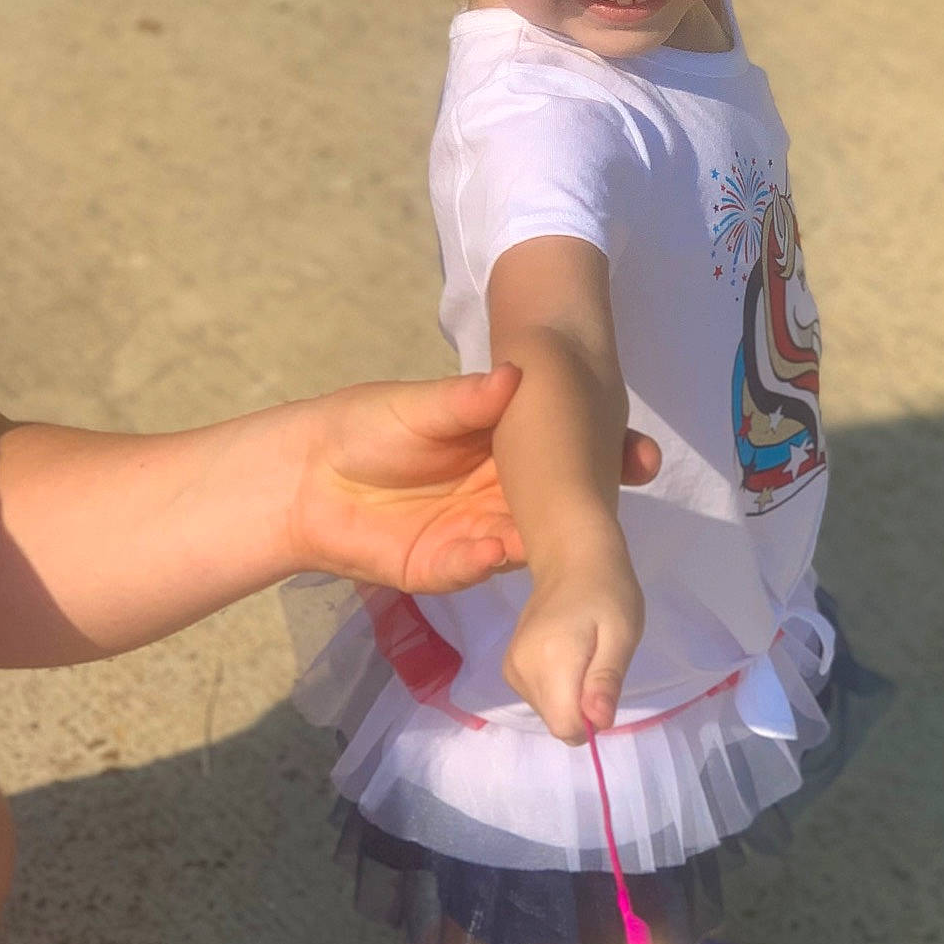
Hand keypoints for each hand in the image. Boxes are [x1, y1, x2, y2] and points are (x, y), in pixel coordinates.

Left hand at [287, 368, 659, 594]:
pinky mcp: (445, 567)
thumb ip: (466, 399)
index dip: (608, 456)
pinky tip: (500, 550)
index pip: (570, 455)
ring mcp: (480, 534)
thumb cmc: (365, 427)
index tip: (642, 455)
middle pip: (562, 506)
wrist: (301, 479)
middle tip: (621, 500)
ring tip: (571, 533)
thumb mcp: (419, 405)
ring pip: (529, 543)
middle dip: (595, 507)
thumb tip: (515, 375)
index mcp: (508, 450)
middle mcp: (505, 496)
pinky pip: (476, 567)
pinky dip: (489, 560)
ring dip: (551, 541)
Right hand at [501, 533, 644, 741]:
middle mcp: (521, 670)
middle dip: (583, 706)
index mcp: (550, 662)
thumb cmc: (607, 592)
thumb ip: (606, 681)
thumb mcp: (622, 635)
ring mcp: (511, 669)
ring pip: (549, 712)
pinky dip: (559, 688)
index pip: (565, 726)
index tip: (604, 686)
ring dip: (572, 696)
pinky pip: (540, 699)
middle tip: (598, 663)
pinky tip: (569, 657)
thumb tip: (598, 723)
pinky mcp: (509, 668)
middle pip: (557, 721)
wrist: (571, 559)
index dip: (592, 718)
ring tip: (585, 656)